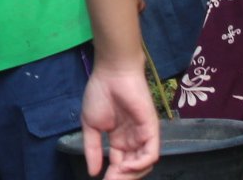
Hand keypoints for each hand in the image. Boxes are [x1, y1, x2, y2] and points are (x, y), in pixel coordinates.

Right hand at [78, 57, 157, 179]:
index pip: (119, 165)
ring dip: (131, 174)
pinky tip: (125, 165)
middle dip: (121, 178)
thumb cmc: (100, 94)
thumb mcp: (90, 126)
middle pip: (132, 168)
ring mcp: (143, 135)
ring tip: (117, 175)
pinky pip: (151, 154)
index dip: (112, 176)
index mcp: (120, 140)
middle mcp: (133, 140)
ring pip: (143, 165)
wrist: (111, 73)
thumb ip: (92, 149)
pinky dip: (140, 164)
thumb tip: (92, 172)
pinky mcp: (151, 129)